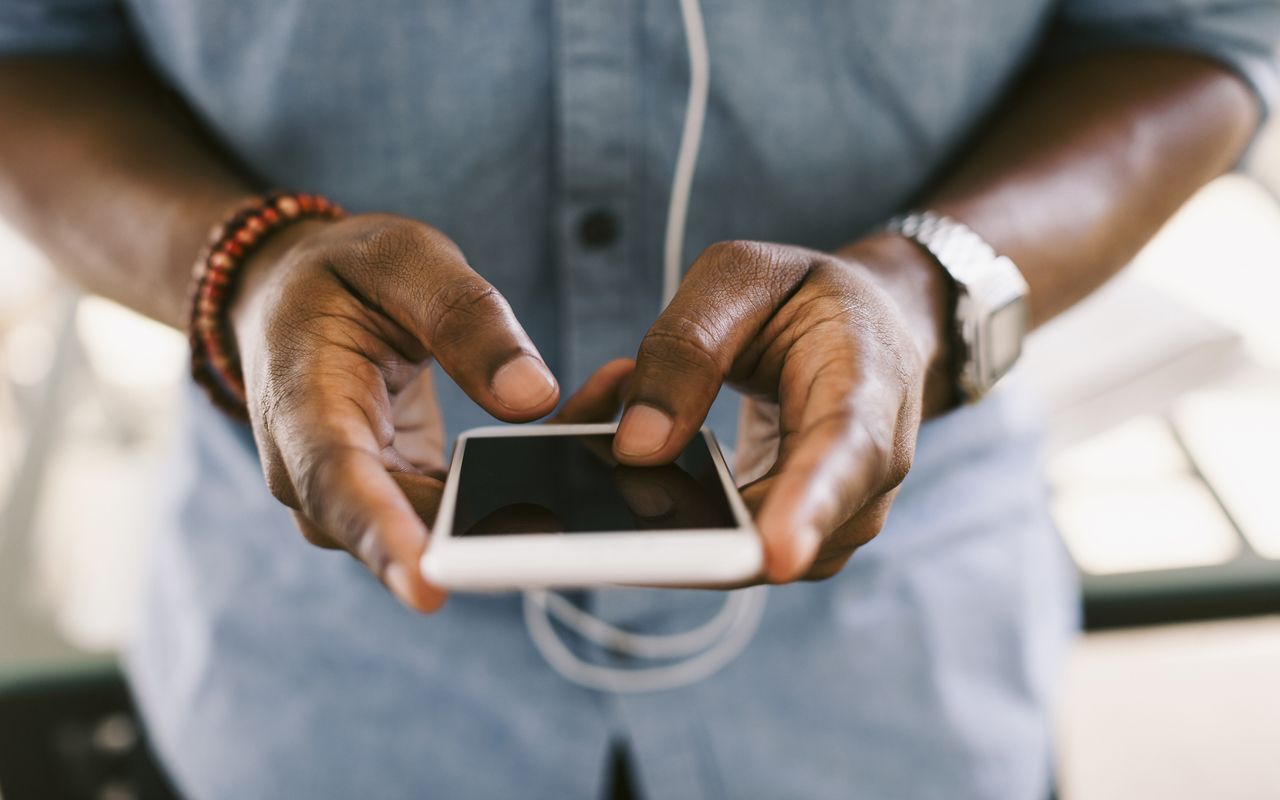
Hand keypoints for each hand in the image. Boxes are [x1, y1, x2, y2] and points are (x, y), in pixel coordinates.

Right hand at [229, 214, 560, 611]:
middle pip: (407, 527)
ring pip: (451, 526)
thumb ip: (465, 319)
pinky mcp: (404, 499)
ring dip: (532, 493)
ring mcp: (361, 498)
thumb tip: (532, 398)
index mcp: (303, 406)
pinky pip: (469, 509)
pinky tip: (590, 431)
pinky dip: (529, 477)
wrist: (295, 299)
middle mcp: (319, 474)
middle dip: (500, 527)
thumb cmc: (343, 275)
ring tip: (608, 437)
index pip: (337, 485)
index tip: (431, 588)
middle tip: (593, 508)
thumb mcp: (403, 261)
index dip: (384, 539)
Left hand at [610, 234, 952, 582]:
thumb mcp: (742, 278)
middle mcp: (865, 472)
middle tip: (594, 477)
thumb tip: (635, 447)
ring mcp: (833, 519)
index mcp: (867, 385)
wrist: (866, 328)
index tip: (776, 556)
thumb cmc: (806, 297)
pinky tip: (639, 445)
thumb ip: (687, 350)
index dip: (808, 507)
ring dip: (656, 496)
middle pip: (779, 534)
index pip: (846, 453)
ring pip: (734, 555)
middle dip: (680, 523)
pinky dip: (663, 502)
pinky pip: (717, 548)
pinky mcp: (792, 538)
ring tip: (611, 411)